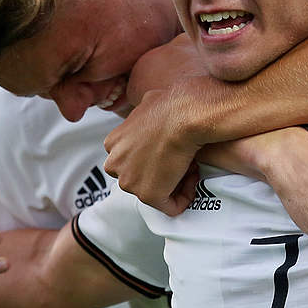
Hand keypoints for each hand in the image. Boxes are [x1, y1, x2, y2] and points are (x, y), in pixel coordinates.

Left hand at [104, 85, 203, 214]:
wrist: (183, 115)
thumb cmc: (172, 104)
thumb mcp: (148, 102)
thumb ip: (144, 112)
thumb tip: (151, 104)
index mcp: (113, 143)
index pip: (131, 159)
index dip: (155, 156)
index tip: (172, 150)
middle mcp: (115, 164)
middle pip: (140, 177)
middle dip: (162, 172)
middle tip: (183, 160)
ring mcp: (129, 182)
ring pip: (155, 191)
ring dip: (174, 183)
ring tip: (191, 167)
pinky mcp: (149, 196)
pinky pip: (170, 206)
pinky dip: (184, 196)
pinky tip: (194, 179)